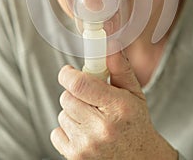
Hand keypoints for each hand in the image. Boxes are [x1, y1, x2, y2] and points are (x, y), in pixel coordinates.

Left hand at [51, 51, 177, 159]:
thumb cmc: (136, 124)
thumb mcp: (134, 94)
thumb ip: (120, 68)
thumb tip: (110, 44)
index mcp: (118, 107)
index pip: (79, 84)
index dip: (68, 74)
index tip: (68, 71)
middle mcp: (101, 128)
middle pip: (67, 97)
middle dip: (75, 93)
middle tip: (90, 98)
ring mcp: (87, 146)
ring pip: (62, 114)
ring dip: (72, 112)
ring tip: (91, 118)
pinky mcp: (75, 159)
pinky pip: (56, 133)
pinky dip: (67, 130)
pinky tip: (84, 133)